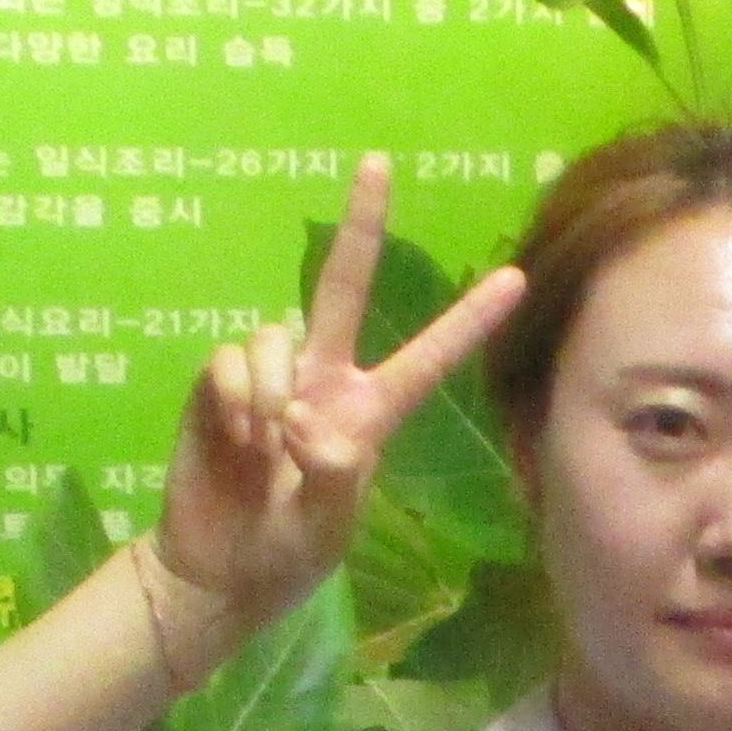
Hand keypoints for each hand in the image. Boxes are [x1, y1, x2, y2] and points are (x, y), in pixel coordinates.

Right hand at [151, 153, 525, 626]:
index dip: (469, 319)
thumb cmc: (287, 552)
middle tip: (378, 161)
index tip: (516, 278)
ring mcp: (273, 377)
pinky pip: (232, 359)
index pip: (428, 358)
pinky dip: (237, 398)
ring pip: (275, 334)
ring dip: (271, 390)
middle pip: (343, 287)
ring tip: (263, 446)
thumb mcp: (326, 523)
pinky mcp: (220, 382)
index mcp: (369, 412)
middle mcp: (324, 379)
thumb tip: (309, 425)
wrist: (216, 568)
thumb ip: (333, 473)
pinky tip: (238, 439)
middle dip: (361, 225)